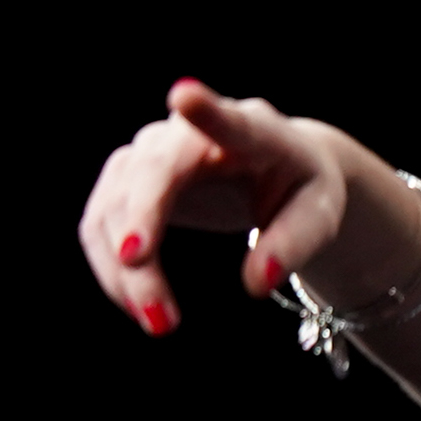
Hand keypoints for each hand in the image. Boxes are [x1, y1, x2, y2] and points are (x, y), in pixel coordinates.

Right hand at [75, 80, 406, 339]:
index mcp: (253, 130)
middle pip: (150, 176)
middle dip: (141, 232)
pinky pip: (101, 224)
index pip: (228, 120)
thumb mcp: (319, 215)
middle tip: (154, 303)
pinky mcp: (127, 180)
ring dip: (123, 269)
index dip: (206, 110)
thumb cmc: (302, 188)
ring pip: (113, 204)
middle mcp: (188, 133)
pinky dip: (113, 269)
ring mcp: (149, 153)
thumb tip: (256, 284)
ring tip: (158, 324)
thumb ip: (293, 245)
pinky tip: (138, 308)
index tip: (183, 96)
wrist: (277, 167)